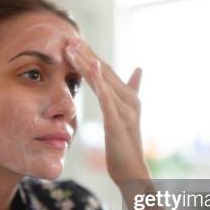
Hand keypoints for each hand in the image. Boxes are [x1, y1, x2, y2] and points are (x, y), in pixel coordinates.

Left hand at [64, 38, 149, 184]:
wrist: (132, 171)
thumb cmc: (125, 146)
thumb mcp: (126, 116)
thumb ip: (131, 91)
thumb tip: (139, 68)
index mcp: (128, 97)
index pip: (107, 71)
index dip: (91, 55)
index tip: (75, 41)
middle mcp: (129, 99)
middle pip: (104, 71)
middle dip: (86, 54)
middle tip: (69, 38)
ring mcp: (125, 110)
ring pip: (103, 81)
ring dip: (87, 63)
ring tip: (71, 48)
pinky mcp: (118, 122)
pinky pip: (107, 99)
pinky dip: (100, 82)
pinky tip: (92, 68)